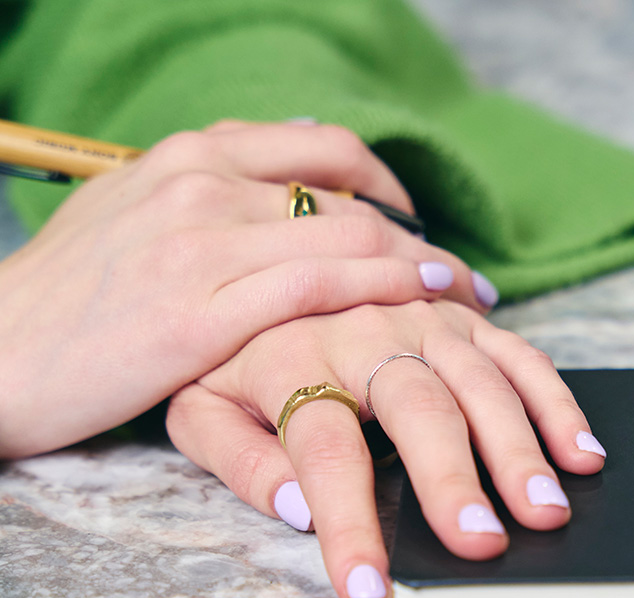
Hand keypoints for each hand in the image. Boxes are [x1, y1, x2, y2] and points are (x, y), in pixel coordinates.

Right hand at [0, 120, 495, 457]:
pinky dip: (386, 289)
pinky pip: (320, 285)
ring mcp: (202, 241)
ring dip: (422, 265)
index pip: (320, 150)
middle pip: (349, 191)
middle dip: (421, 233)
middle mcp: (202, 183)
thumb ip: (204, 195)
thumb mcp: (132, 216)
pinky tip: (426, 305)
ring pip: (348, 234)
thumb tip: (279, 183)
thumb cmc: (67, 298)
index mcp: (188, 157)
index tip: (421, 223)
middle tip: (462, 272)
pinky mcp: (202, 309)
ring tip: (463, 295)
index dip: (387, 185)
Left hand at [165, 300, 606, 597]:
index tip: (369, 593)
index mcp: (290, 360)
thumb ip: (238, 458)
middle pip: (417, 408)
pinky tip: (581, 454)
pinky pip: (520, 356)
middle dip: (451, 479)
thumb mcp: (200, 408)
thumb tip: (296, 511)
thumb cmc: (234, 361)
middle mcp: (364, 332)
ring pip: (480, 381)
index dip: (348, 525)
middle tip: (481, 545)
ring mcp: (421, 319)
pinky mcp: (463, 319)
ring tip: (547, 510)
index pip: (323, 453)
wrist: (263, 276)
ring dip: (519, 448)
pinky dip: (556, 404)